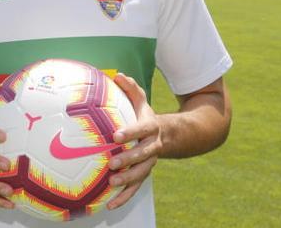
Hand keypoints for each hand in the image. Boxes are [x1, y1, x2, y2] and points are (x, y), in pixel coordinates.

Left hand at [107, 73, 162, 209]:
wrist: (169, 136)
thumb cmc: (146, 117)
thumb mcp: (142, 102)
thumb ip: (131, 89)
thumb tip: (118, 75)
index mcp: (150, 127)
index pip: (141, 129)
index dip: (130, 132)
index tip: (116, 135)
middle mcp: (153, 146)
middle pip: (143, 154)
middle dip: (129, 159)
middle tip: (113, 162)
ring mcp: (150, 162)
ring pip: (141, 173)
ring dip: (128, 180)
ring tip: (112, 183)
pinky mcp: (145, 174)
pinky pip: (136, 187)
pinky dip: (124, 197)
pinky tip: (110, 205)